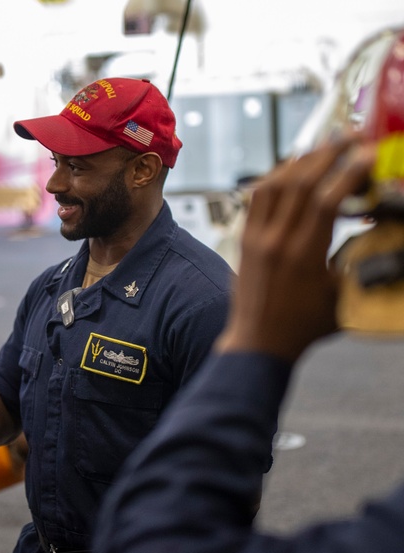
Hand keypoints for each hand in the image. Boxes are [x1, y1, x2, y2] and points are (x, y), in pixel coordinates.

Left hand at [217, 135, 376, 360]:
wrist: (257, 343)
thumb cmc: (304, 326)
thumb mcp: (342, 295)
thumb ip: (359, 261)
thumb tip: (382, 236)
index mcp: (304, 256)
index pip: (326, 201)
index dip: (348, 172)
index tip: (368, 153)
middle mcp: (276, 241)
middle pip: (300, 183)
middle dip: (328, 154)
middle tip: (351, 137)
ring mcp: (255, 238)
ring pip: (275, 185)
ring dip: (302, 159)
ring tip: (326, 145)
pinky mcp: (243, 239)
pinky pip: (257, 197)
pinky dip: (276, 176)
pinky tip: (294, 168)